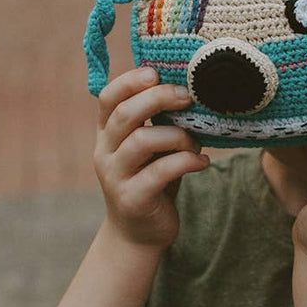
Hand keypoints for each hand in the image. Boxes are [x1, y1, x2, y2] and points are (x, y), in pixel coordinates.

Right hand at [94, 67, 207, 249]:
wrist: (139, 234)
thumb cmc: (151, 180)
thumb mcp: (150, 148)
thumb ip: (157, 122)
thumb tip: (190, 86)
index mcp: (107, 134)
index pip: (108, 98)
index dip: (130, 81)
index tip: (156, 72)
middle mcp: (104, 152)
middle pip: (125, 114)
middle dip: (159, 99)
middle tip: (188, 97)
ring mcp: (115, 176)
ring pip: (143, 142)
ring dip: (178, 136)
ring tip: (196, 142)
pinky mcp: (133, 199)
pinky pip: (161, 172)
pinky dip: (187, 161)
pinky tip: (202, 162)